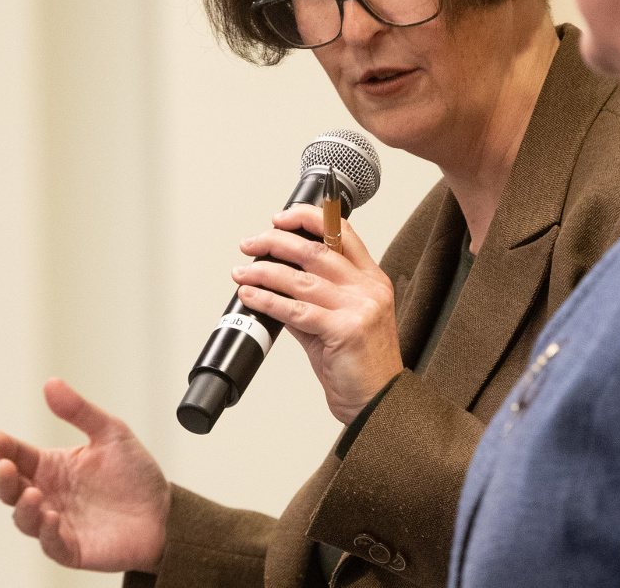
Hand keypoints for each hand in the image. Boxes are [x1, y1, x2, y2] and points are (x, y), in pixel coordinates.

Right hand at [0, 378, 170, 573]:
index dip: (5, 448)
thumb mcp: (110, 432)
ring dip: (24, 507)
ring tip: (34, 493)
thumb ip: (79, 410)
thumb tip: (51, 383)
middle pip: (12, 489)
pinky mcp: (72, 547)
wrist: (163, 510)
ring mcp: (58, 522)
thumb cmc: (134, 472)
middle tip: (5, 465)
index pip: (20, 455)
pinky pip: (52, 544)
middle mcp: (50, 494)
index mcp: (54, 466)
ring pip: (25, 519)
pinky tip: (52, 518)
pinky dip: (47, 533)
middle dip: (4, 479)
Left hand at [232, 206, 402, 424]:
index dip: (308, 218)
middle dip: (275, 242)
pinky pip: (296, 310)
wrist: (378, 402)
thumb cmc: (359, 363)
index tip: (279, 218)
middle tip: (250, 243)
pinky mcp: (344, 330)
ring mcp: (359, 307)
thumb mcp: (340, 320)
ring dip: (263, 272)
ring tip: (241, 272)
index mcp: (371, 278)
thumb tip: (275, 281)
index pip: (341, 231)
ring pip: (300, 278)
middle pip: (315, 249)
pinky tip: (250, 296)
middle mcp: (368, 287)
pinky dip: (267, 300)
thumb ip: (312, 297)